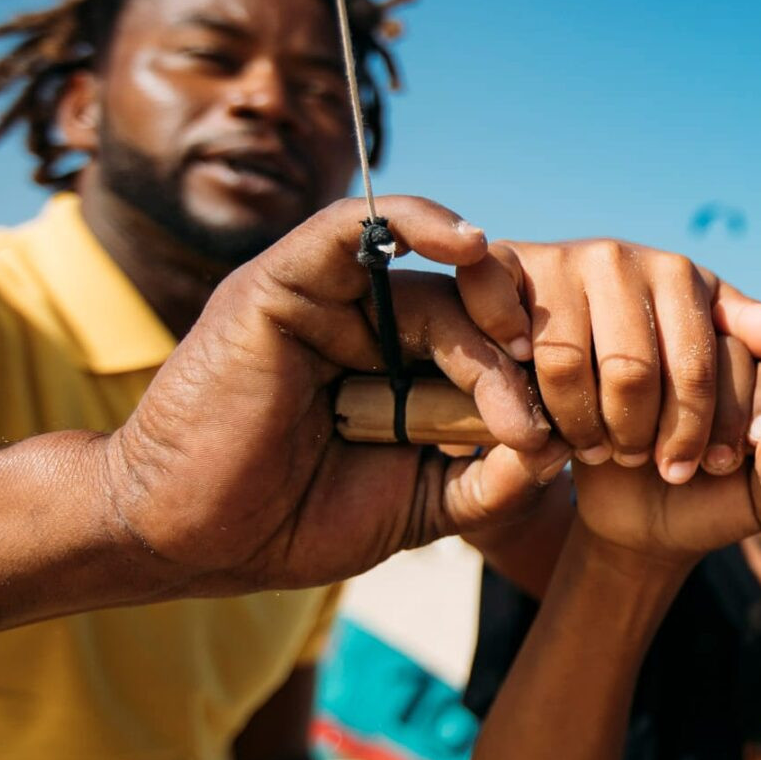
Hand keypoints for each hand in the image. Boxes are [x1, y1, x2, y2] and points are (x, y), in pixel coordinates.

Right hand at [104, 196, 573, 593]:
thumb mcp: (419, 505)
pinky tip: (469, 244)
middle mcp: (369, 328)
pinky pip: (355, 229)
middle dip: (514, 356)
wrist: (196, 538)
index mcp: (401, 374)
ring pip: (428, 277)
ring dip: (482, 312)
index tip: (564, 428)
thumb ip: (488, 483)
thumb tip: (557, 452)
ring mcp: (327, 302)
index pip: (487, 347)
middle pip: (469, 310)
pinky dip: (414, 221)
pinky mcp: (284, 282)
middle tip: (534, 414)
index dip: (532, 377)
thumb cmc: (297, 521)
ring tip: (511, 353)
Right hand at [453, 238, 760, 481]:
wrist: (597, 455)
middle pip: (636, 371)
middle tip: (652, 465)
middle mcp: (639, 260)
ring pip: (568, 364)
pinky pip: (502, 315)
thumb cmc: (681, 450)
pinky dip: (508, 367)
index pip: (713, 362)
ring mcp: (575, 261)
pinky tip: (535, 399)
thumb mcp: (746, 451)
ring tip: (601, 449)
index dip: (720, 425)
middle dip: (646, 436)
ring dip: (582, 426)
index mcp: (701, 287)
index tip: (720, 466)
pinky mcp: (513, 271)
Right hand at [571, 338, 760, 563]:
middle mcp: (718, 346)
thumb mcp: (757, 506)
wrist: (630, 522)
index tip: (755, 441)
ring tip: (665, 461)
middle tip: (711, 463)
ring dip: (674, 411)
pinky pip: (619, 354)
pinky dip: (622, 403)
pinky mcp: (612, 354)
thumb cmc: (708, 506)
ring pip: (677, 348)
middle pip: (732, 349)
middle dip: (727, 413)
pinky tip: (622, 441)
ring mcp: (662, 345)